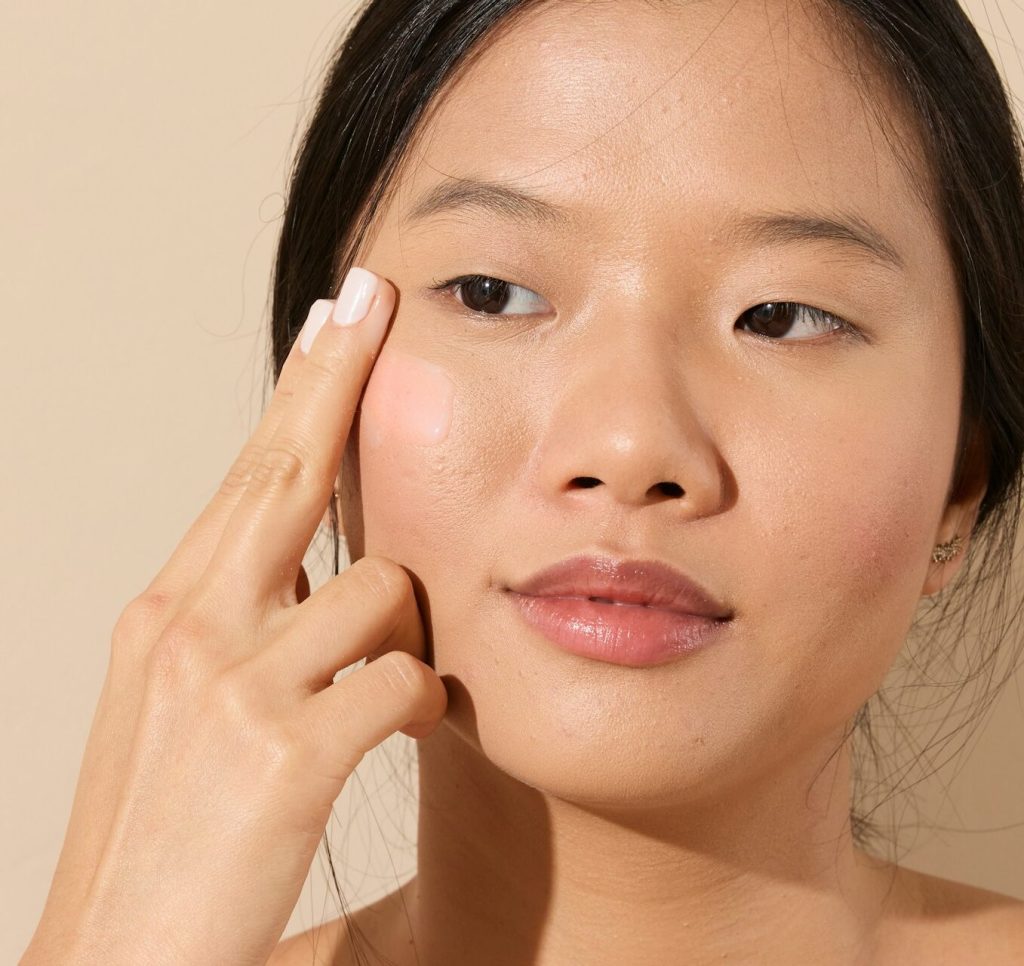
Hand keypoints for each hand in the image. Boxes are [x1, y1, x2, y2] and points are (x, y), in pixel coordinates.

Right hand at [22, 268, 446, 965]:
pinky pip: (404, 681)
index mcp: (168, 609)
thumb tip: (335, 570)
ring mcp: (231, 684)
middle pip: (289, 470)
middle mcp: (189, 623)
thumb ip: (255, 625)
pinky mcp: (284, 752)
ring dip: (403, 641)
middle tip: (376, 297)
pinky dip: (417, 706)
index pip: (251, 471)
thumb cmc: (169, 836)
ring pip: (384, 592)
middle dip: (341, 375)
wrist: (119, 961)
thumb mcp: (191, 705)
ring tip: (371, 702)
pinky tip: (388, 741)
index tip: (335, 314)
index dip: (301, 387)